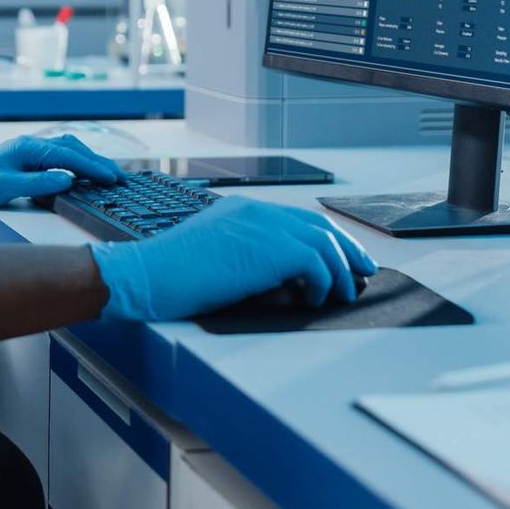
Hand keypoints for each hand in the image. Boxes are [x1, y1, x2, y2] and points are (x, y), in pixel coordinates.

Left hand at [0, 134, 121, 220]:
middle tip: (122, 178)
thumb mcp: (5, 187)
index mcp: (28, 148)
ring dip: (90, 162)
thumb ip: (37, 183)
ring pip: (69, 152)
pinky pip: (60, 159)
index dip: (93, 168)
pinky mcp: (28, 161)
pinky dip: (77, 164)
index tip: (113, 179)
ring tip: (110, 175)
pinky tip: (85, 173)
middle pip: (74, 149)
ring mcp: (31, 152)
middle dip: (99, 163)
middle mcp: (32, 145)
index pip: (69, 157)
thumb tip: (67, 180)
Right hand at [89, 196, 376, 320]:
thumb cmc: (169, 275)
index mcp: (242, 209)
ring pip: (323, 243)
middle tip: (363, 271)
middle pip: (318, 225)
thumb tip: (282, 278)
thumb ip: (247, 256)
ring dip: (340, 272)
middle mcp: (256, 211)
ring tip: (344, 294)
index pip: (297, 219)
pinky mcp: (268, 250)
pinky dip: (324, 283)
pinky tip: (317, 299)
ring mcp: (263, 227)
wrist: (146, 275)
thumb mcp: (214, 255)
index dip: (327, 238)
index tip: (343, 258)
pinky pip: (315, 264)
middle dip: (347, 249)